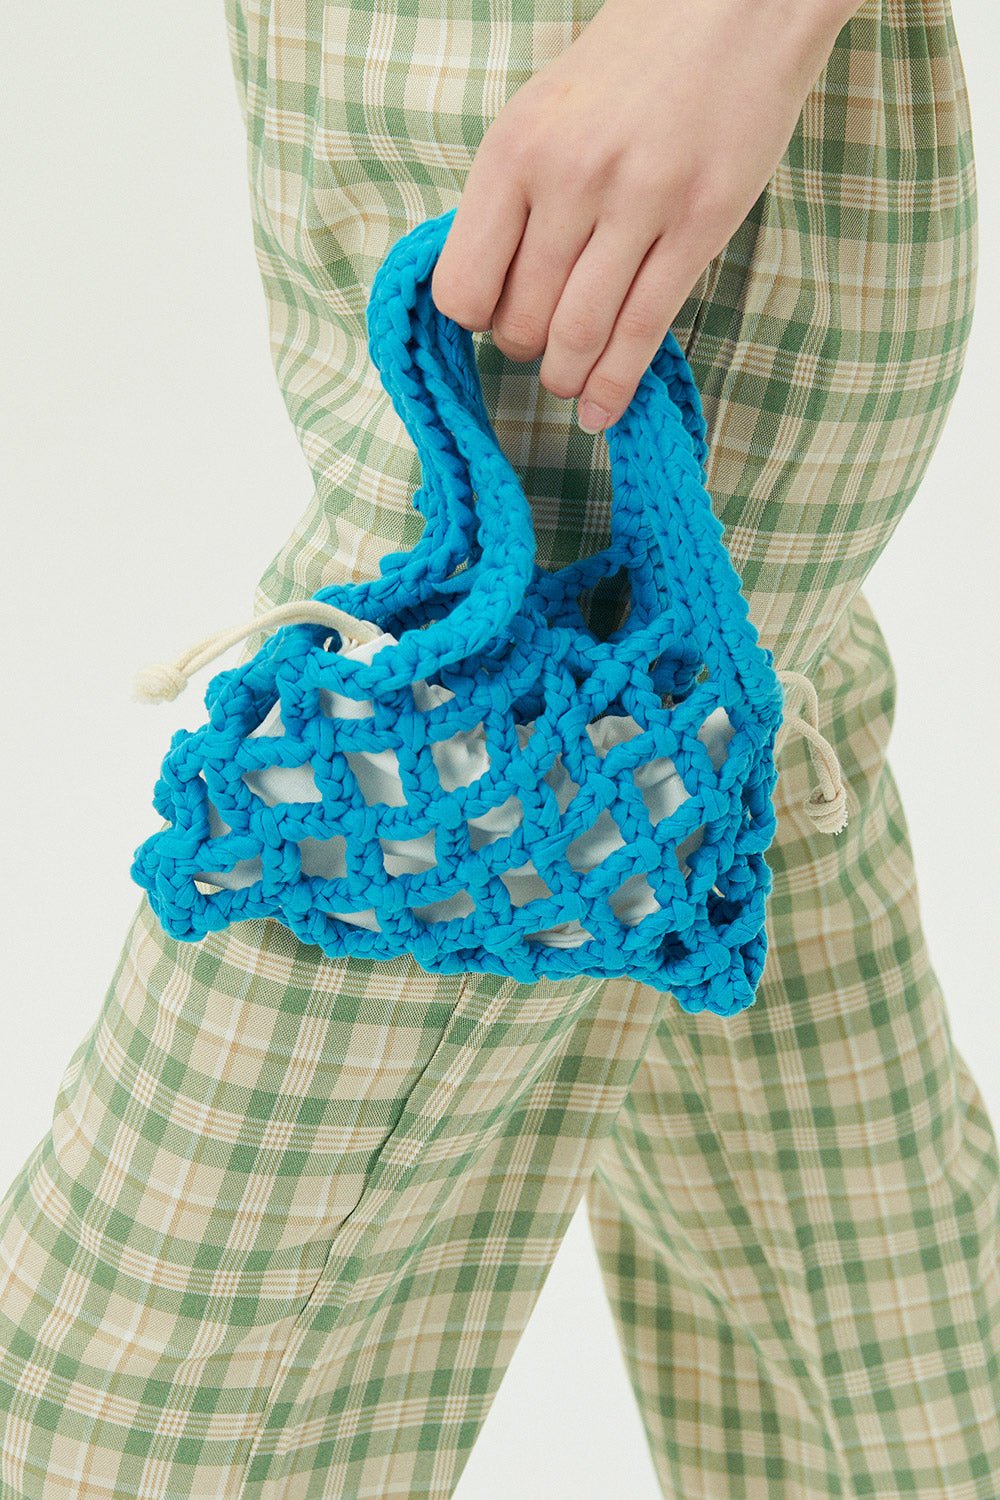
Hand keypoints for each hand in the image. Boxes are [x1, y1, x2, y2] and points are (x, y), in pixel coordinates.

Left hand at [431, 0, 854, 431]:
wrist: (737, 4)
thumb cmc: (632, 65)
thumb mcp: (544, 113)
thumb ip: (514, 197)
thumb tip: (489, 291)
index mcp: (514, 150)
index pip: (463, 285)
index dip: (475, 318)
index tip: (493, 316)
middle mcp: (569, 178)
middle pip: (522, 320)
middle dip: (526, 350)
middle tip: (542, 346)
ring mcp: (638, 204)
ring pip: (578, 336)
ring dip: (568, 376)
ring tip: (570, 381)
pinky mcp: (699, 225)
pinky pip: (643, 330)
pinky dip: (615, 386)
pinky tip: (602, 411)